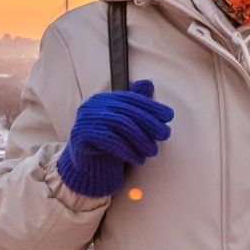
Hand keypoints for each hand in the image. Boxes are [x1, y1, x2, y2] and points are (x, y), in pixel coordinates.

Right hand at [57, 79, 173, 198]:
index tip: (169, 116)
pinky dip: (128, 150)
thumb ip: (135, 105)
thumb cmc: (110, 143)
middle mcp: (92, 105)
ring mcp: (84, 120)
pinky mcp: (80, 136)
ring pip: (120, 124)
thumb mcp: (125, 123)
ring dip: (141, 139)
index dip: (151, 106)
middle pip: (127, 111)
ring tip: (153, 151)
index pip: (130, 98)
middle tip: (165, 135)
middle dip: (150, 123)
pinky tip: (139, 159)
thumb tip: (149, 83)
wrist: (88, 167)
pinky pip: (109, 140)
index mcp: (103, 99)